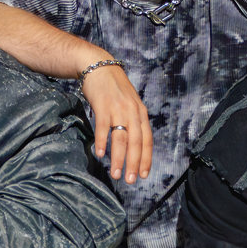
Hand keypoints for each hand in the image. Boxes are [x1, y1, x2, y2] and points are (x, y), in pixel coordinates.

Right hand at [81, 60, 150, 183]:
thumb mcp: (129, 103)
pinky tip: (99, 153)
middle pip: (136, 142)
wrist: (99, 67)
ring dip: (118, 158)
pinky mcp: (103, 105)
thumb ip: (133, 121)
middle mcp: (132, 111)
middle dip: (133, 163)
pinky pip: (103, 127)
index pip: (147, 140)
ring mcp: (118, 108)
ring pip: (120, 138)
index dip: (146, 158)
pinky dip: (101, 141)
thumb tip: (134, 143)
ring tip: (115, 174)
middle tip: (129, 180)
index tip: (143, 175)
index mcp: (141, 113)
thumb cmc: (114, 88)